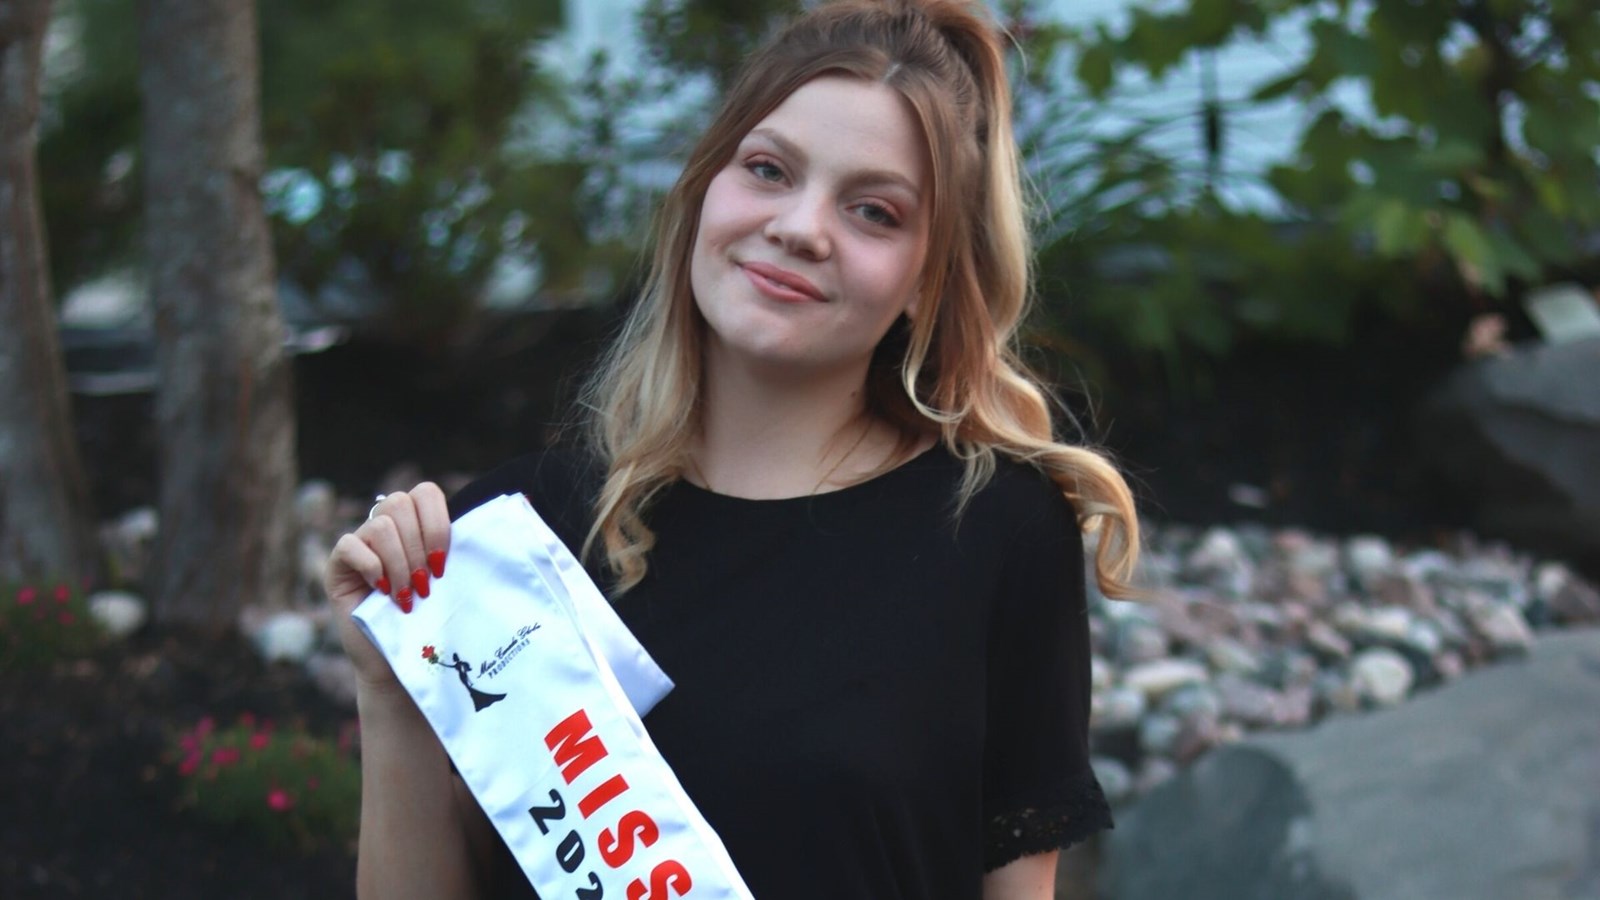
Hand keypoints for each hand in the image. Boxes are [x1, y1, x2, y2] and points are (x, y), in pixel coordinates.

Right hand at [324, 482, 451, 689]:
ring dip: (399, 564)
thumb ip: (464, 548)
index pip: (425, 493)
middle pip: (399, 503)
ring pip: (380, 525)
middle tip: (426, 585)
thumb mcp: (454, 580)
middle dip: (418, 547)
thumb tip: (518, 505)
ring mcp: (359, 544)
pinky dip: (372, 568)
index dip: (437, 523)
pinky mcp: (336, 566)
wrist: (401, 663)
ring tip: (407, 595)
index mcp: (415, 524)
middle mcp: (384, 527)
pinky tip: (380, 591)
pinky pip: (350, 545)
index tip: (444, 563)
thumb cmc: (432, 622)